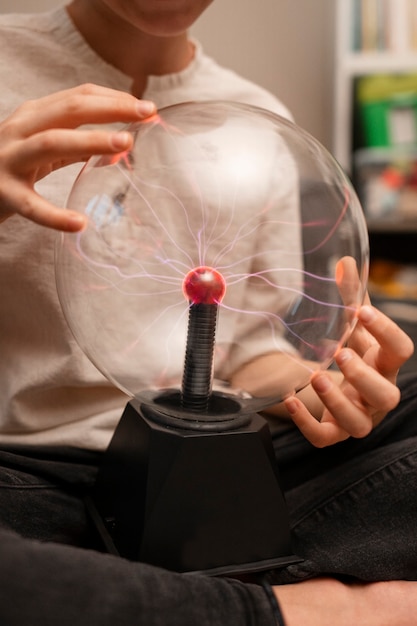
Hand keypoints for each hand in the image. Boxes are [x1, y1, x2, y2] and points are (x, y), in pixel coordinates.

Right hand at [0, 83, 155, 230]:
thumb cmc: (11, 166)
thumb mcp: (43, 147)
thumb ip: (76, 143)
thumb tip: (120, 143)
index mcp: (33, 116)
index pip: (78, 97)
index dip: (114, 99)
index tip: (147, 108)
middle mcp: (20, 130)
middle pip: (69, 109)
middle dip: (110, 108)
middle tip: (146, 114)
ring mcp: (9, 159)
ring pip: (51, 142)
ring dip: (90, 140)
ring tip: (125, 144)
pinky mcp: (3, 193)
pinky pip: (31, 205)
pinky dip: (55, 216)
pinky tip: (80, 224)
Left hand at [284, 258, 413, 446]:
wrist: (342, 389)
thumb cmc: (356, 355)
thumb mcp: (355, 327)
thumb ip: (352, 297)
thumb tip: (346, 260)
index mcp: (386, 364)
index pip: (402, 351)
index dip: (386, 331)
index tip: (361, 311)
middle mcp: (378, 395)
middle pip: (387, 395)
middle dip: (363, 375)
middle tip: (340, 352)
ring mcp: (359, 417)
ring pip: (359, 423)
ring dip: (338, 401)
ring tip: (316, 376)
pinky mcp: (335, 433)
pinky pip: (325, 438)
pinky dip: (307, 422)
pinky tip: (290, 398)